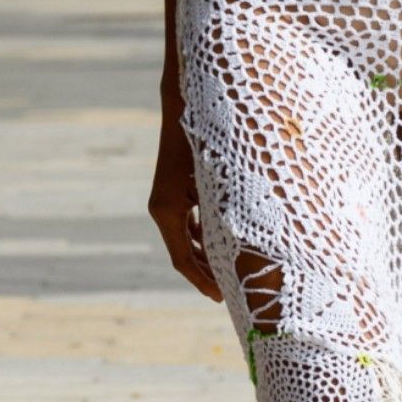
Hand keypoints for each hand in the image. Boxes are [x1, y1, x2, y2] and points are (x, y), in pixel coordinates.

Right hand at [148, 109, 222, 301]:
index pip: (182, 258)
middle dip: (207, 273)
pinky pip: (190, 220)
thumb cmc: (208, 140)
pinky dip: (205, 235)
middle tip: (231, 293)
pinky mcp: (177, 188)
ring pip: (188, 237)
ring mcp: (169, 197)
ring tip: (232, 273)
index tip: (221, 299)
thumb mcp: (218, 183)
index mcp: (168, 209)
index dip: (202, 281)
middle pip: (184, 252)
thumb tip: (237, 252)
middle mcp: (164, 206)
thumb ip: (221, 217)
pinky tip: (225, 243)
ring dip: (208, 254)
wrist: (190, 102)